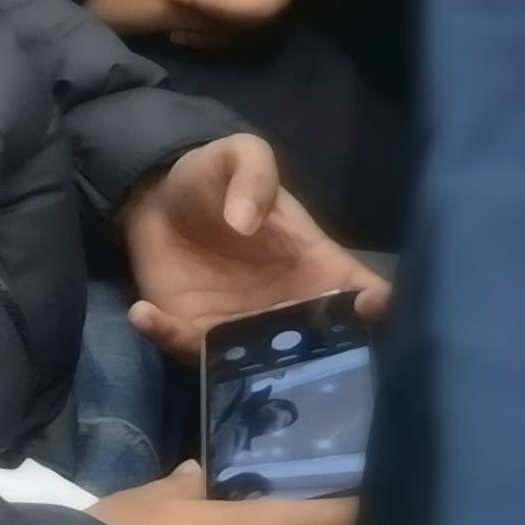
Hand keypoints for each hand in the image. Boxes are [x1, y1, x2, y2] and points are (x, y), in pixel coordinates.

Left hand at [119, 137, 386, 362]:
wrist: (157, 199)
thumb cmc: (213, 179)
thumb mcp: (239, 155)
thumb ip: (254, 173)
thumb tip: (246, 222)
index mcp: (318, 269)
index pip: (367, 299)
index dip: (380, 315)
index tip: (370, 316)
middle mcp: (289, 310)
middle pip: (322, 354)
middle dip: (317, 365)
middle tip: (295, 356)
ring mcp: (243, 329)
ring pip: (259, 368)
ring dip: (245, 367)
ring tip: (219, 347)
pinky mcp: (195, 335)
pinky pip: (186, 349)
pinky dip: (167, 337)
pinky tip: (144, 312)